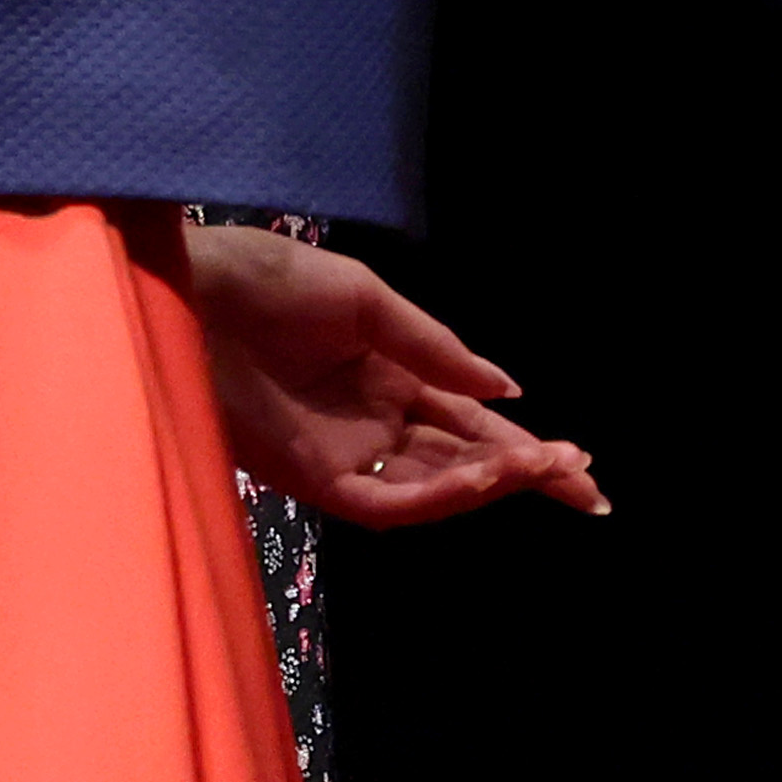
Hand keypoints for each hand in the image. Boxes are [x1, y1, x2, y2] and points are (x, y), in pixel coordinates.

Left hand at [183, 224, 606, 527]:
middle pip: (464, 463)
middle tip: (589, 488)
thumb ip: (436, 350)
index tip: (580, 459)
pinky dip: (437, 495)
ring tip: (548, 470)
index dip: (524, 444)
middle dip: (527, 476)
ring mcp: (344, 455)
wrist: (192, 290)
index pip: (470, 421)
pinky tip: (481, 478)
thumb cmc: (266, 280)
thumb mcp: (366, 300)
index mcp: (389, 377)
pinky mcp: (312, 479)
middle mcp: (373, 424)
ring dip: (493, 484)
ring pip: (435, 488)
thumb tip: (509, 390)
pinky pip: (387, 501)